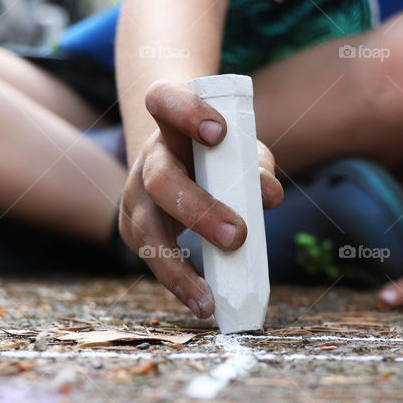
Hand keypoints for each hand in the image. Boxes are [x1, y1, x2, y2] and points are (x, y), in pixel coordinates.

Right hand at [119, 80, 282, 317]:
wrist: (177, 164)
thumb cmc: (217, 156)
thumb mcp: (240, 151)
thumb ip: (255, 166)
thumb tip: (269, 196)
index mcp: (171, 124)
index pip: (164, 100)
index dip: (186, 113)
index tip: (218, 133)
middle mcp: (148, 158)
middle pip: (161, 179)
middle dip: (199, 210)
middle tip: (238, 236)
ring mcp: (135, 196)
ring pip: (147, 231)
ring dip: (178, 267)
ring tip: (207, 299)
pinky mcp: (133, 229)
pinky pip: (152, 259)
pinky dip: (178, 282)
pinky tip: (201, 302)